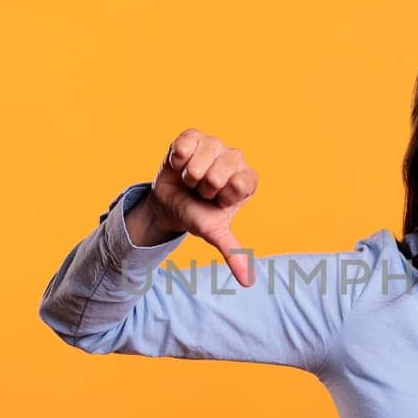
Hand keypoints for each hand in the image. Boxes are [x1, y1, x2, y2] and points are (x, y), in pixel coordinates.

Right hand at [147, 128, 259, 287]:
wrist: (169, 203)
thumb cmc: (197, 215)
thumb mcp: (213, 233)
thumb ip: (233, 252)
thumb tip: (248, 282)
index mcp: (247, 180)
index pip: (242, 183)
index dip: (223, 196)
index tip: (217, 201)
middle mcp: (235, 158)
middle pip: (219, 174)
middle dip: (203, 188)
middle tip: (200, 191)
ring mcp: (215, 144)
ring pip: (199, 162)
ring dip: (188, 176)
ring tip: (190, 181)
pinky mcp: (194, 135)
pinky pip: (185, 145)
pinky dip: (177, 159)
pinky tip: (179, 165)